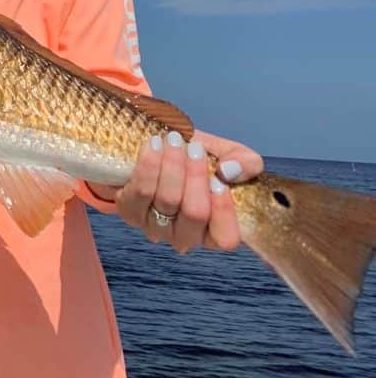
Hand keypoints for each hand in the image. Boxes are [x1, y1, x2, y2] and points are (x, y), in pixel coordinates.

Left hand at [104, 129, 263, 252]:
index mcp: (215, 231)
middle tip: (194, 147)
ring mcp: (155, 227)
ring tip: (173, 140)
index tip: (218, 177)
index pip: (225, 238)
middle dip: (196, 175)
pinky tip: (154, 145)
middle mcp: (185, 236)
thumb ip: (246, 163)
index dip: (224, 210)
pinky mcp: (130, 212)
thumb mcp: (229, 155)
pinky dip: (148, 165)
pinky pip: (139, 191)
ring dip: (171, 165)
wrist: (160, 146)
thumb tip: (230, 171)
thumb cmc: (200, 157)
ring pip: (166, 200)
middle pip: (195, 213)